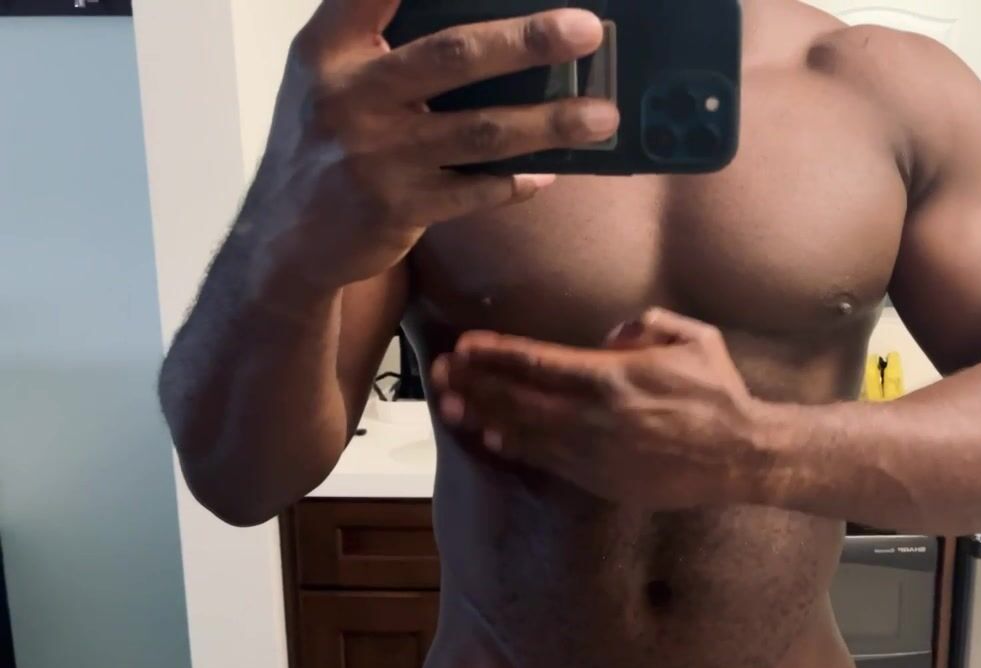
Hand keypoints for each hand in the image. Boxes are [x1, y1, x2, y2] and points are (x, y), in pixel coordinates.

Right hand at [241, 0, 618, 292]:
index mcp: (329, 49)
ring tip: (602, 116)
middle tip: (586, 30)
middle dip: (526, 41)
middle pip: (453, 55)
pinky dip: (519, 182)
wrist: (288, 239)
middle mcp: (349, 95)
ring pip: (482, 132)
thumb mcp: (328, 77)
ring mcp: (376, 156)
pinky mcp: (399, 209)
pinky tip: (551, 172)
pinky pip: (478, 192)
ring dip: (550, 123)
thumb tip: (487, 25)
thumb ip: (377, 37)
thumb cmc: (326, 141)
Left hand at [431, 309, 771, 508]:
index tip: (464, 345)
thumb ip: (647, 324)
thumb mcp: (694, 337)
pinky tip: (491, 437)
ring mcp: (595, 452)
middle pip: (519, 397)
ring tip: (451, 404)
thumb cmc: (719, 392)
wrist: (742, 455)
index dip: (496, 353)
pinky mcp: (601, 479)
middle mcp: (595, 416)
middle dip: (476, 383)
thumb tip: (610, 335)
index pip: (538, 361)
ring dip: (485, 416)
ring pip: (526, 431)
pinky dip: (516, 447)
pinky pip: (548, 461)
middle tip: (440, 372)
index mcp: (614, 376)